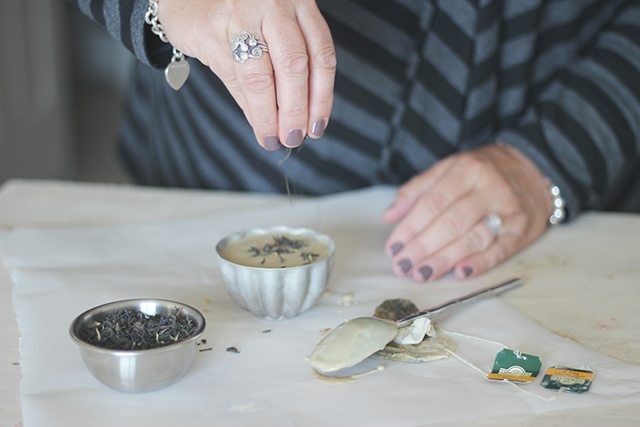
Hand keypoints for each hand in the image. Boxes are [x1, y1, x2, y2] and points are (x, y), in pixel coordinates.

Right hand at [158, 0, 335, 149]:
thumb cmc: (237, 10)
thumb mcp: (273, 27)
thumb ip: (286, 67)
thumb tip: (293, 119)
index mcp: (297, 2)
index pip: (320, 54)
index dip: (322, 96)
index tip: (317, 125)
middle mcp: (273, 4)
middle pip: (294, 66)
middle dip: (296, 111)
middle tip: (294, 136)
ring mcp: (240, 15)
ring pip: (262, 76)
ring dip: (270, 115)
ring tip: (273, 137)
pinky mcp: (210, 31)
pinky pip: (233, 77)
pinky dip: (248, 106)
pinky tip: (255, 120)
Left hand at [383, 144, 552, 281]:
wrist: (533, 168)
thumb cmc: (481, 172)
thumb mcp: (448, 169)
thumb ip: (417, 191)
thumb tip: (389, 215)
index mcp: (466, 170)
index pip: (433, 202)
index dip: (410, 227)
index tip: (393, 247)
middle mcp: (489, 189)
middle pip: (451, 222)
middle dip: (423, 247)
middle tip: (403, 266)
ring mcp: (508, 210)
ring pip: (473, 238)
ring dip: (445, 259)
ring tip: (421, 273)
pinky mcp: (523, 230)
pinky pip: (501, 249)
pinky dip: (480, 263)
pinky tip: (459, 273)